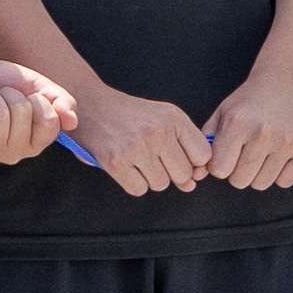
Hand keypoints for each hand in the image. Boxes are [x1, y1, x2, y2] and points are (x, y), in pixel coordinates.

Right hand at [70, 84, 213, 193]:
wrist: (90, 103)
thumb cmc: (130, 114)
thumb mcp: (162, 118)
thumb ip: (183, 148)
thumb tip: (191, 185)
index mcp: (173, 118)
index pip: (203, 155)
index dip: (193, 162)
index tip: (178, 156)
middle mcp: (157, 132)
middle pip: (183, 174)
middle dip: (171, 172)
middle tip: (153, 157)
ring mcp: (136, 147)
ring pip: (161, 184)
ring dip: (150, 177)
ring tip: (137, 158)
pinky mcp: (116, 162)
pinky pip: (139, 189)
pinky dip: (133, 183)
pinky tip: (126, 166)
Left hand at [202, 74, 292, 193]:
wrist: (285, 83)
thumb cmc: (250, 102)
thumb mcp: (222, 113)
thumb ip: (206, 142)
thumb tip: (198, 173)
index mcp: (238, 124)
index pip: (220, 170)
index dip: (220, 165)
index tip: (226, 154)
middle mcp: (263, 133)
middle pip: (240, 181)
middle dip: (238, 171)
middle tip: (244, 153)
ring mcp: (287, 142)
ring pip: (261, 184)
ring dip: (258, 174)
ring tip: (261, 153)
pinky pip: (284, 182)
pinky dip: (279, 174)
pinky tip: (278, 156)